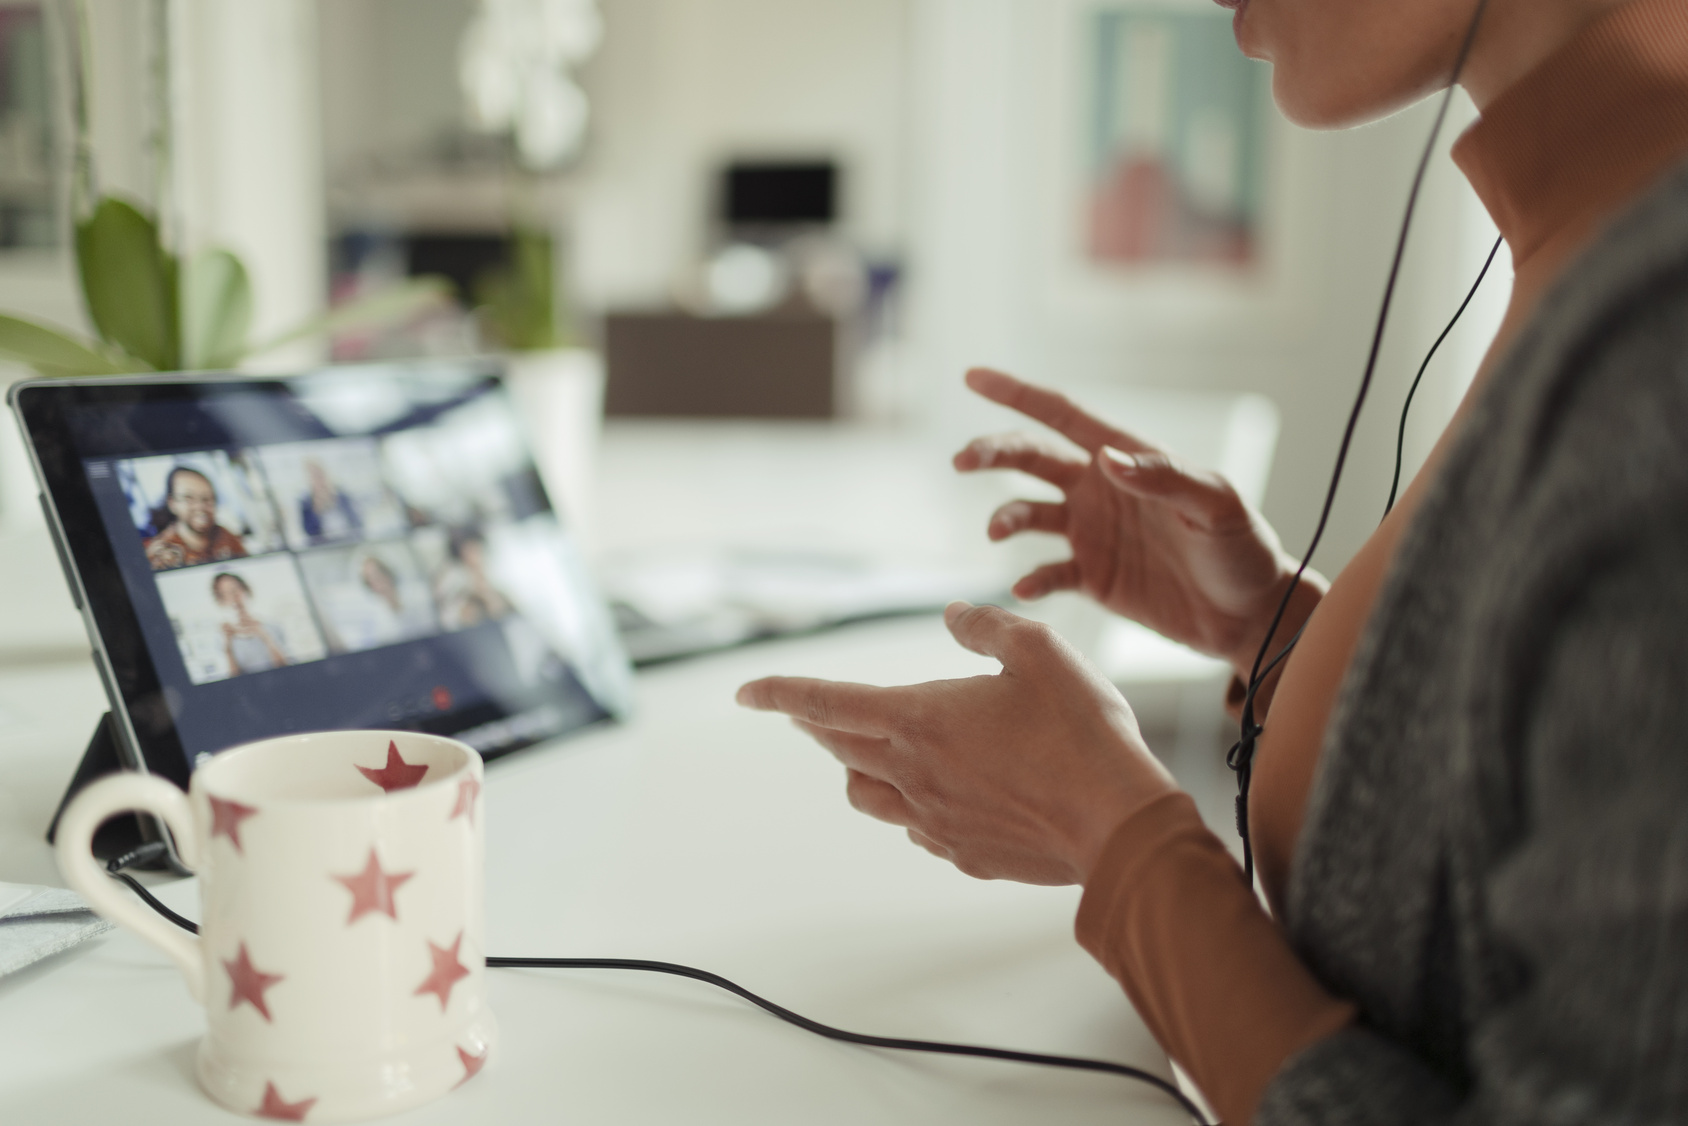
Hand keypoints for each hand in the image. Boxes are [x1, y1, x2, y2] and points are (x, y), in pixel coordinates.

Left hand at [737, 602, 1177, 885]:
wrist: (1117, 824)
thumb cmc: (1081, 732)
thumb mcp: (1039, 651)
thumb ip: (986, 628)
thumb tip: (954, 617)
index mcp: (921, 718)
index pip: (827, 702)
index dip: (781, 693)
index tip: (744, 692)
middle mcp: (915, 773)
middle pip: (839, 748)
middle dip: (816, 725)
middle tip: (805, 713)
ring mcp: (935, 820)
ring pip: (867, 794)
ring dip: (855, 766)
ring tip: (868, 750)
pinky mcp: (963, 852)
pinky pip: (915, 827)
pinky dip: (909, 804)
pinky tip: (936, 793)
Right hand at [954, 368, 1323, 674]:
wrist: (1251, 615)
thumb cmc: (1243, 551)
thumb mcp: (1214, 507)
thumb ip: (1162, 478)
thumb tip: (1105, 457)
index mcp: (1126, 460)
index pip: (1062, 416)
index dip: (1016, 394)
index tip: (972, 376)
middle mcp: (1100, 490)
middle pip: (1031, 460)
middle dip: (992, 453)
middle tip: (961, 460)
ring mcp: (1092, 535)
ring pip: (1028, 513)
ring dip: (1005, 517)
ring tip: (998, 532)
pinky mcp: (1093, 578)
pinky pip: (1047, 573)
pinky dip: (1029, 579)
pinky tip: (1024, 588)